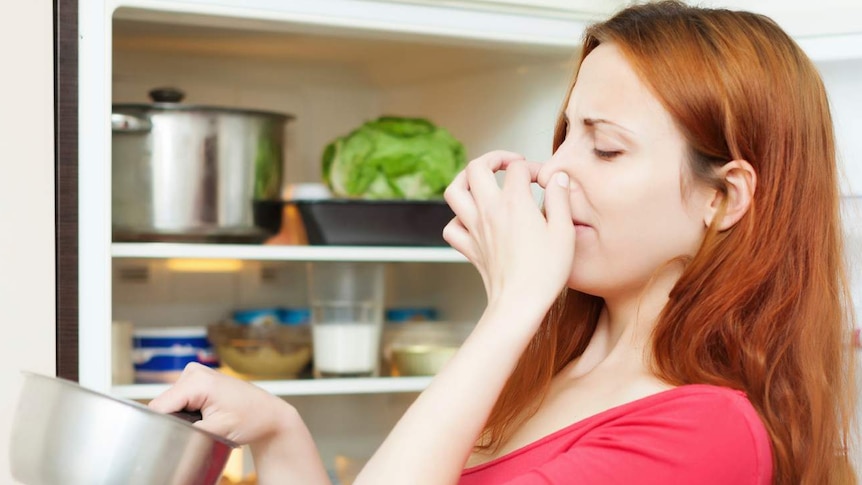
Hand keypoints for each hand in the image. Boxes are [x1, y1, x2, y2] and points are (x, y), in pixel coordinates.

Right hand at [148, 363, 291, 445]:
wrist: (268, 413)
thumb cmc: (250, 419)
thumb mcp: (216, 431)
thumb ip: (186, 432)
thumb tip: (164, 435)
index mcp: (196, 381)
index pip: (159, 407)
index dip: (162, 426)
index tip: (176, 438)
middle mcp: (193, 372)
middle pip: (164, 405)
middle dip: (174, 422)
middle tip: (200, 430)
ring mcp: (195, 374)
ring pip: (170, 404)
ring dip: (181, 418)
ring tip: (205, 423)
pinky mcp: (197, 380)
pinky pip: (179, 401)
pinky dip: (187, 413)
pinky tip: (204, 417)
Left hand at [443, 150, 574, 321]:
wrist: (519, 304)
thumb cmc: (545, 272)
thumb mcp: (564, 231)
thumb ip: (560, 199)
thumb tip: (557, 178)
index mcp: (514, 203)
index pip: (518, 168)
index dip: (533, 167)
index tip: (545, 180)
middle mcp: (489, 211)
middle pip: (475, 167)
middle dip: (493, 158)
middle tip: (510, 164)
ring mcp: (474, 229)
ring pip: (454, 191)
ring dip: (466, 179)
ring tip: (482, 180)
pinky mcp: (469, 248)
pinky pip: (451, 226)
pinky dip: (458, 218)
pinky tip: (474, 219)